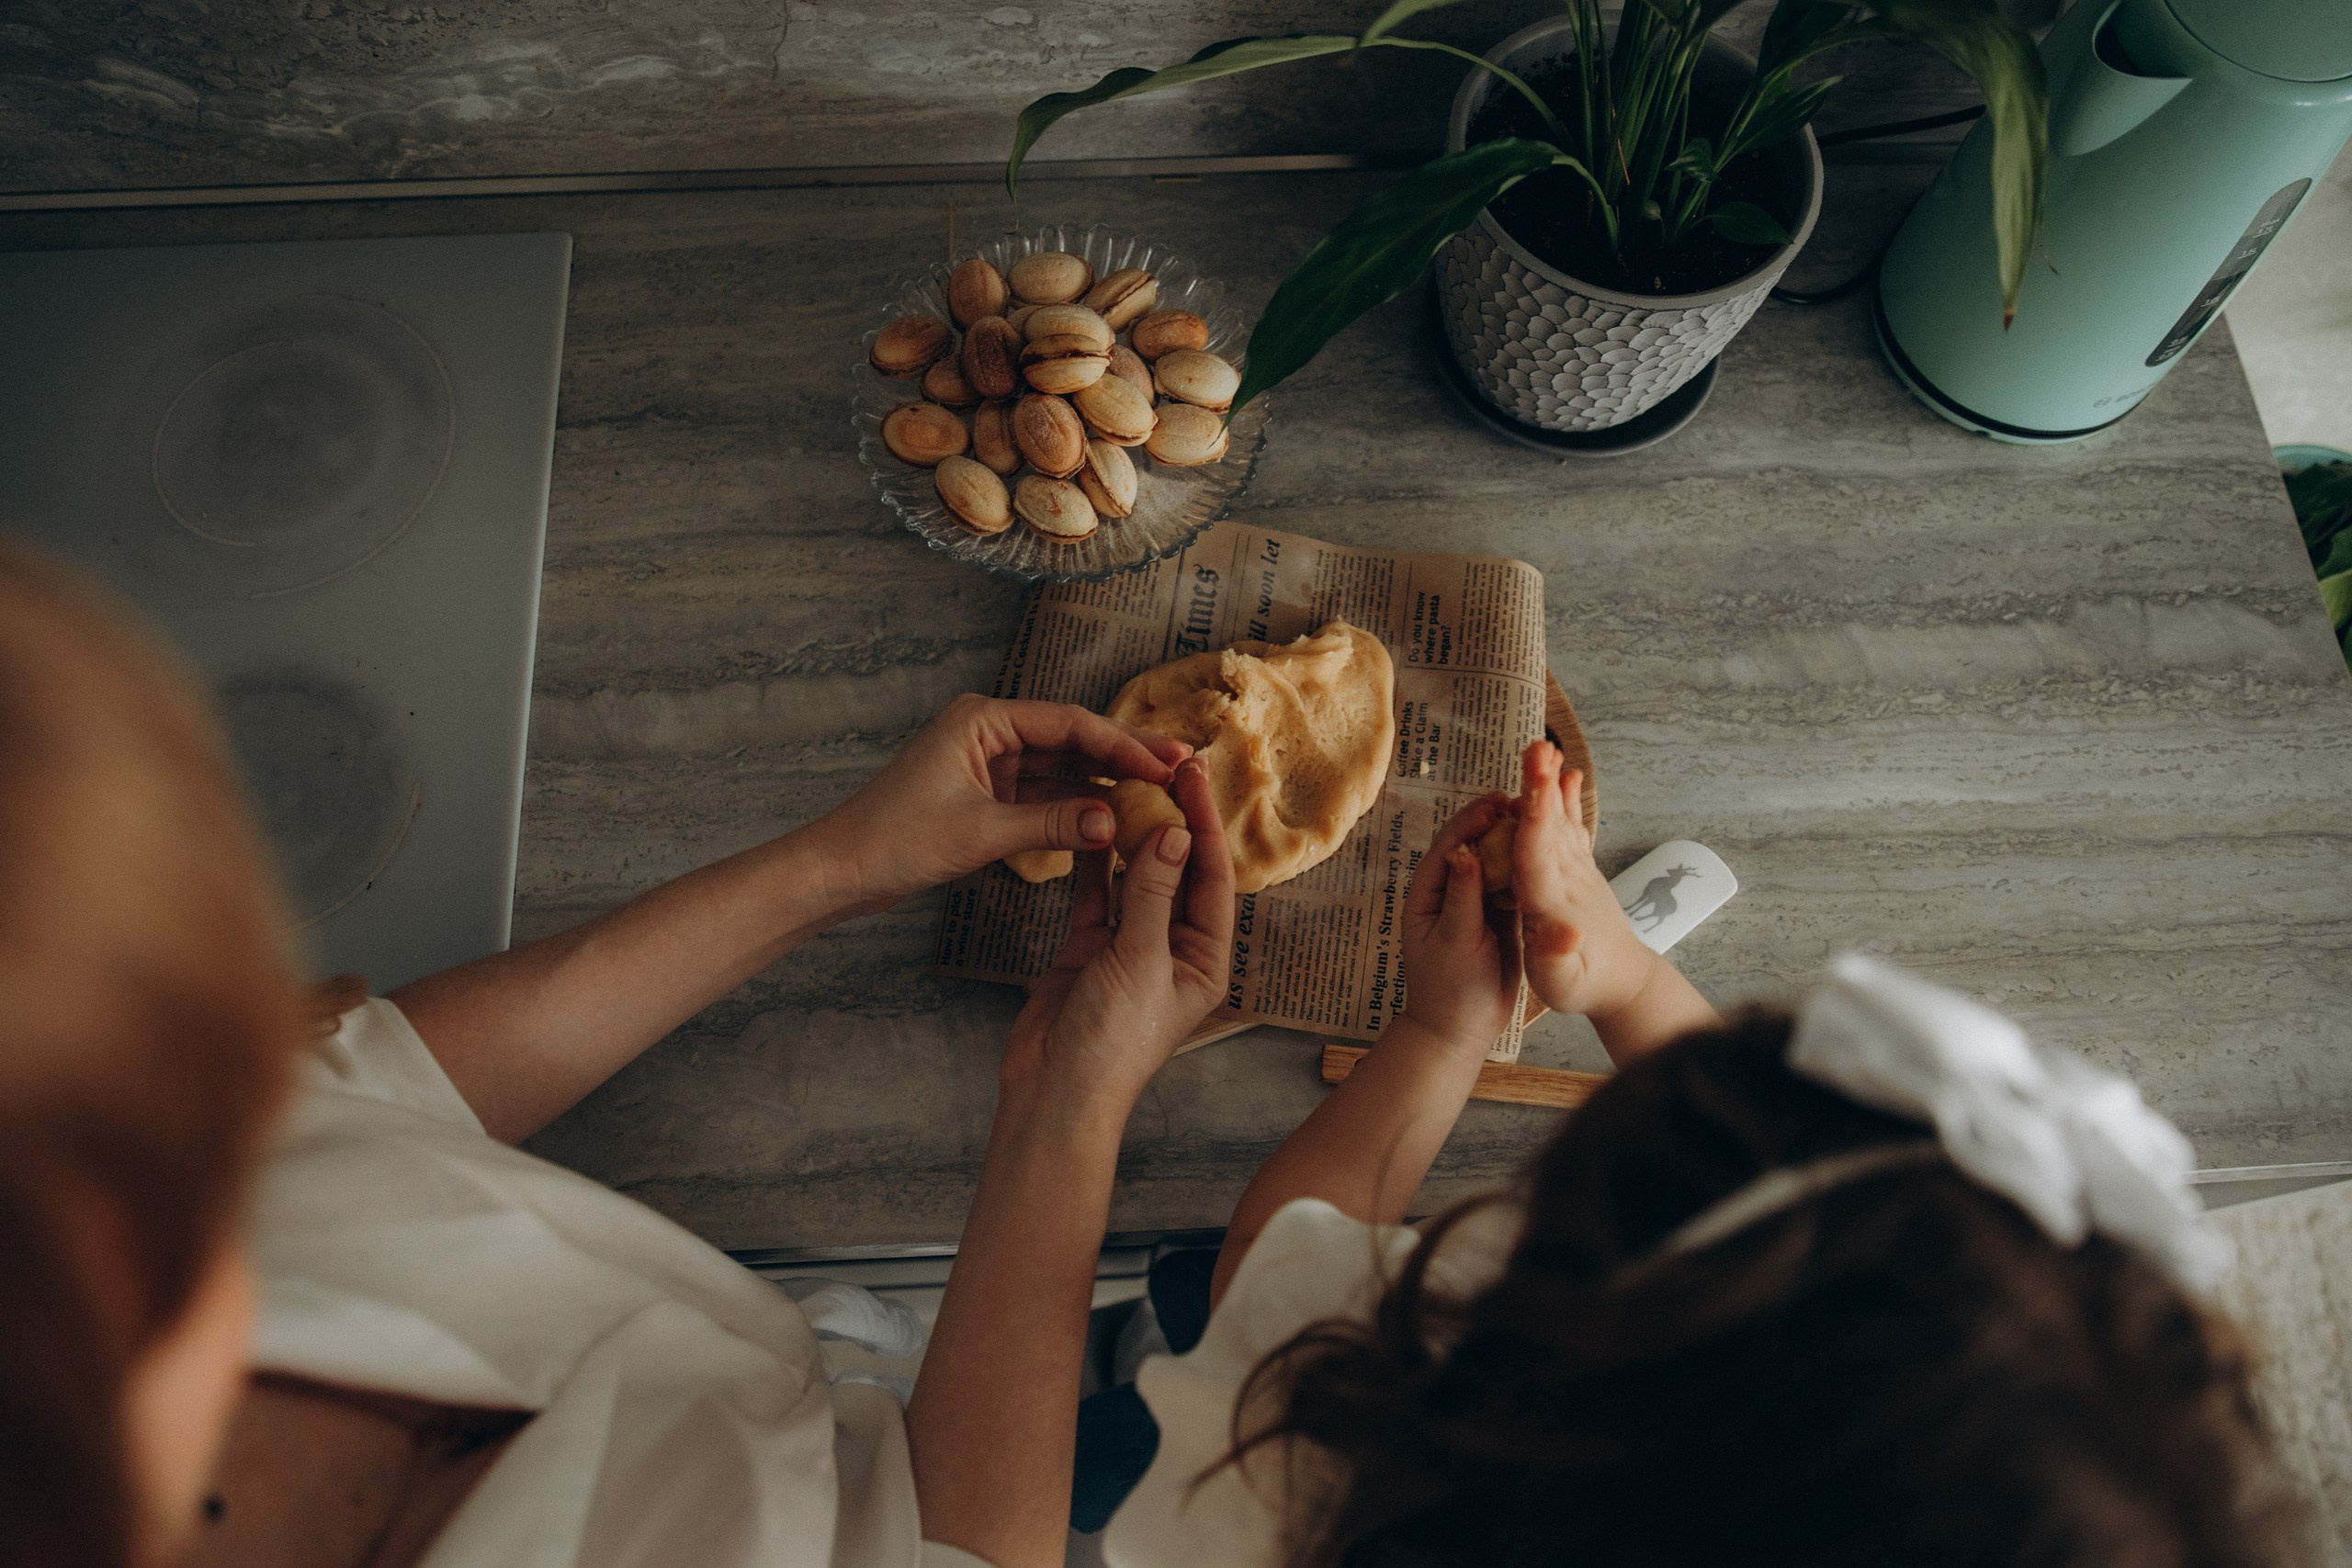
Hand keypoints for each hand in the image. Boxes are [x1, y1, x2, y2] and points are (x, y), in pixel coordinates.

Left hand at [812, 694, 1190, 909]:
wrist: (840, 870)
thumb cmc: (893, 841)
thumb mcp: (980, 833)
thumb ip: (1050, 824)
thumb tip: (1111, 822)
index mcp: (982, 720)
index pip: (1069, 724)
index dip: (1123, 744)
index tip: (1166, 764)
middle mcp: (988, 732)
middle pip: (1072, 739)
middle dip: (1124, 756)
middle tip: (1179, 769)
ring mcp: (988, 763)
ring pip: (1061, 767)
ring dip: (1105, 782)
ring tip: (1158, 793)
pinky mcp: (986, 794)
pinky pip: (1044, 793)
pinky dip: (1075, 805)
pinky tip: (1112, 817)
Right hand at [1000, 757, 1234, 1115]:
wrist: (1054, 1091)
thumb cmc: (1112, 1042)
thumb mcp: (1141, 959)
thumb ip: (1154, 892)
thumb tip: (1173, 832)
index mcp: (1206, 960)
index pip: (1213, 878)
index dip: (1203, 825)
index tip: (1191, 777)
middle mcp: (1174, 950)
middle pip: (1178, 873)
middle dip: (1172, 822)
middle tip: (1163, 768)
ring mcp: (1130, 948)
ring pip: (1136, 879)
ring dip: (1133, 837)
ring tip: (1127, 784)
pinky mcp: (1089, 949)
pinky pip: (1096, 896)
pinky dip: (1094, 863)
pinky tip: (1091, 824)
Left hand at [1399, 795, 1522, 1055]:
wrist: (1462, 1030)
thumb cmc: (1449, 989)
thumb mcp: (1455, 941)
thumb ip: (1462, 897)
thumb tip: (1465, 850)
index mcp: (1428, 893)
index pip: (1449, 846)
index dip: (1472, 820)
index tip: (1498, 802)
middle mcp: (1451, 891)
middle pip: (1474, 844)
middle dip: (1497, 821)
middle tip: (1526, 799)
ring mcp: (1476, 901)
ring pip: (1496, 861)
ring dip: (1515, 839)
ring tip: (1542, 815)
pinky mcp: (1499, 915)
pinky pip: (1513, 883)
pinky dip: (1528, 867)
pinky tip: (1550, 849)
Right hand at [1510, 740, 1658, 1021]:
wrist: (1623, 983)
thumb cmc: (1583, 986)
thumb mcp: (1562, 986)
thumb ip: (1556, 959)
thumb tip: (1561, 934)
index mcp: (1552, 902)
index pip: (1540, 853)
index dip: (1538, 818)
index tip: (1536, 785)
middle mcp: (1566, 879)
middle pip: (1550, 824)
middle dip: (1543, 786)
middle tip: (1538, 747)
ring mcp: (1576, 871)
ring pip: (1561, 820)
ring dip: (1552, 783)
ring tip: (1547, 748)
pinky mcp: (1579, 870)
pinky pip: (1571, 829)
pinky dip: (1567, 801)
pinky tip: (1568, 775)